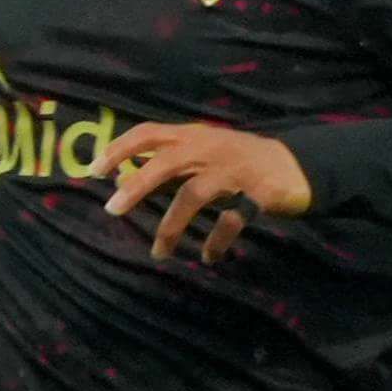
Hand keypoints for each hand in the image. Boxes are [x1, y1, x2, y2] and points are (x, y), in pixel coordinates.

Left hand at [99, 121, 313, 262]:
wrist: (297, 166)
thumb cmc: (239, 162)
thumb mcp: (201, 156)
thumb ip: (164, 166)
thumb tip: (119, 181)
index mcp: (194, 135)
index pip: (150, 133)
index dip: (121, 148)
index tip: (94, 170)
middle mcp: (211, 147)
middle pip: (166, 162)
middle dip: (137, 186)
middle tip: (111, 209)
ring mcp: (234, 169)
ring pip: (194, 195)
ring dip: (172, 226)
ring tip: (159, 254)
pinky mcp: (257, 193)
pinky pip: (231, 221)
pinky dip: (216, 242)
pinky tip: (208, 257)